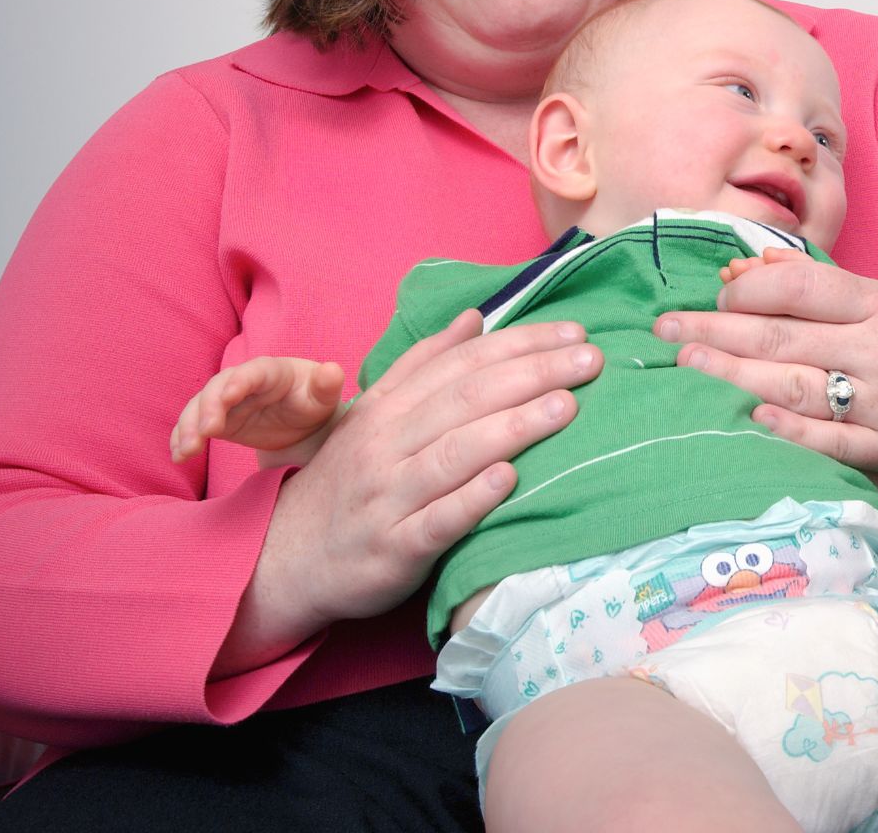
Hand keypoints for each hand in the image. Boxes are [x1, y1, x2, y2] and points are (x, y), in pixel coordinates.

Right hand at [170, 356, 344, 466]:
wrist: (301, 417)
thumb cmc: (313, 399)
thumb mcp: (324, 395)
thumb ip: (327, 384)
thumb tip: (333, 370)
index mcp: (270, 371)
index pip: (252, 372)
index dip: (239, 382)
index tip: (228, 397)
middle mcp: (241, 382)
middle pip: (217, 388)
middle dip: (207, 408)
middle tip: (205, 433)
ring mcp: (225, 401)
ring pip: (199, 407)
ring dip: (188, 427)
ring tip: (185, 451)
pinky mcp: (216, 420)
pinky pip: (193, 425)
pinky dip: (182, 438)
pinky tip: (178, 456)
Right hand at [223, 312, 600, 665]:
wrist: (288, 560)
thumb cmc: (349, 482)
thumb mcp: (375, 414)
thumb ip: (423, 364)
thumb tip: (474, 317)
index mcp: (388, 408)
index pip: (462, 363)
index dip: (519, 343)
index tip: (573, 333)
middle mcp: (386, 445)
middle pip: (466, 399)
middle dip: (532, 374)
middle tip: (589, 361)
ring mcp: (388, 497)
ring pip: (453, 453)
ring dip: (512, 427)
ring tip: (565, 407)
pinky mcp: (394, 549)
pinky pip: (436, 521)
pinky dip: (472, 498)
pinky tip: (510, 479)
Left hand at [658, 256, 877, 473]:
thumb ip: (834, 292)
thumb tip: (753, 271)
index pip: (799, 286)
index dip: (748, 289)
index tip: (717, 294)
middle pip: (779, 337)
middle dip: (712, 332)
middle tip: (664, 329)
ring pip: (792, 388)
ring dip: (730, 377)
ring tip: (687, 365)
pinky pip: (828, 441)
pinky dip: (787, 429)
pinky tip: (748, 417)